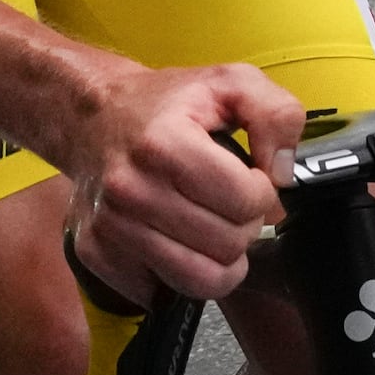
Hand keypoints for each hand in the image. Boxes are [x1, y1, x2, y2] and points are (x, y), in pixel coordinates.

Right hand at [55, 58, 301, 304]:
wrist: (91, 116)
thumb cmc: (164, 103)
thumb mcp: (230, 82)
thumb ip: (276, 114)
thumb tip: (282, 173)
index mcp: (164, 143)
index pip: (245, 201)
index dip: (262, 192)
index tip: (250, 179)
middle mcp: (129, 188)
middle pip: (227, 245)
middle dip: (243, 227)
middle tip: (230, 204)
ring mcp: (109, 225)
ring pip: (199, 280)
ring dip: (218, 259)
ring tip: (213, 228)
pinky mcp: (95, 252)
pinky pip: (161, 292)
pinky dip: (179, 273)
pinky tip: (176, 241)